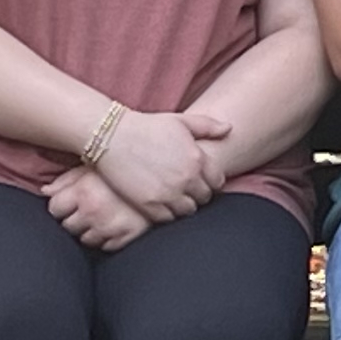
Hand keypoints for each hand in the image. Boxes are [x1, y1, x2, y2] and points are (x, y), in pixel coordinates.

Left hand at [45, 164, 155, 251]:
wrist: (166, 169)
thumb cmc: (127, 163)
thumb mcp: (94, 165)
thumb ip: (67, 179)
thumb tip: (45, 192)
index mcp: (83, 190)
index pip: (54, 209)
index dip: (61, 205)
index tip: (71, 201)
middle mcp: (94, 209)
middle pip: (68, 226)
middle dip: (75, 218)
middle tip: (90, 208)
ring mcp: (111, 225)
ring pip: (87, 239)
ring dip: (92, 230)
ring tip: (104, 215)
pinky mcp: (128, 235)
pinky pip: (108, 246)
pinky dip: (110, 238)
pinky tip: (116, 224)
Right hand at [96, 105, 231, 221]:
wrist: (110, 136)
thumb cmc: (146, 126)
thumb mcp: (180, 120)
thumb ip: (208, 125)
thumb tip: (229, 128)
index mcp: (197, 159)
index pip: (217, 182)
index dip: (210, 182)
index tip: (199, 180)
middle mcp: (187, 179)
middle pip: (204, 198)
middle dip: (197, 194)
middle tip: (184, 189)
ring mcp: (169, 194)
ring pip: (187, 211)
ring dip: (182, 206)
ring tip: (171, 196)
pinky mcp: (150, 205)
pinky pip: (167, 219)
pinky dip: (166, 213)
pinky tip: (159, 202)